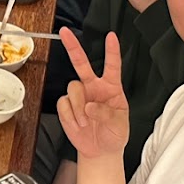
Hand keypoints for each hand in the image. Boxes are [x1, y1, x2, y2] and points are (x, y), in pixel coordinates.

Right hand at [57, 28, 128, 159]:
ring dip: (77, 107)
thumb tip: (89, 106)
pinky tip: (78, 125)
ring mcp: (79, 96)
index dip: (112, 51)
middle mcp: (94, 87)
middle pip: (81, 63)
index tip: (111, 36)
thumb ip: (106, 113)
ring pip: (72, 87)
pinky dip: (70, 117)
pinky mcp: (67, 106)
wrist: (100, 150)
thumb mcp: (119, 125)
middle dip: (73, 47)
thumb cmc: (114, 134)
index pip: (112, 66)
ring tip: (85, 122)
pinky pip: (64, 104)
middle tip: (65, 33)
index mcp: (111, 88)